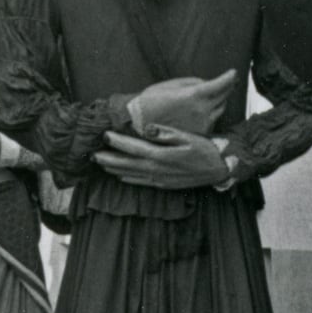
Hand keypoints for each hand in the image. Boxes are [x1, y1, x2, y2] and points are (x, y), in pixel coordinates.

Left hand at [95, 127, 230, 189]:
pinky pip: (141, 182)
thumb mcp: (187, 137)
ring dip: (115, 170)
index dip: (117, 141)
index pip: (133, 147)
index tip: (104, 135)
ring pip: (131, 175)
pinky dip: (128, 179)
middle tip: (92, 155)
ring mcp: (160, 179)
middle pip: (127, 164)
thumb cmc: (204, 149)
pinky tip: (121, 176)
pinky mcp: (164, 185)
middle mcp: (157, 170)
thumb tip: (146, 127)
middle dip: (108, 159)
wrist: (218, 169)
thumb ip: (165, 133)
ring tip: (101, 165)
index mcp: (161, 155)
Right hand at [131, 71, 237, 138]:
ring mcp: (202, 124)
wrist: (139, 124)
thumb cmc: (152, 101)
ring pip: (220, 109)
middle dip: (227, 88)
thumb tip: (209, 84)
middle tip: (229, 82)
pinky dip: (211, 114)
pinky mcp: (200, 134)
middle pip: (223, 96)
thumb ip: (194, 83)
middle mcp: (202, 111)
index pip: (220, 84)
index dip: (229, 77)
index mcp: (194, 95)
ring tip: (214, 96)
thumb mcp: (172, 85)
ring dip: (219, 101)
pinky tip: (202, 111)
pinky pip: (213, 121)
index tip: (233, 72)